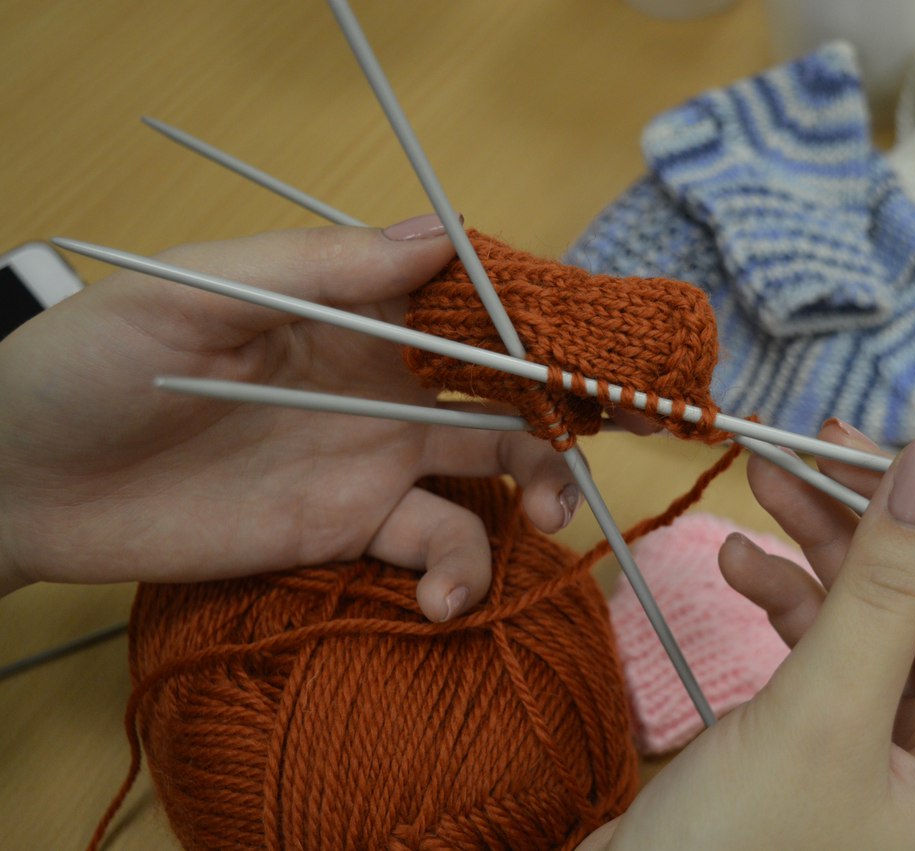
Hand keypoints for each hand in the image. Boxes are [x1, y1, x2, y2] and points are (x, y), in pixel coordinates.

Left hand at [0, 216, 581, 620]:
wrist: (26, 483)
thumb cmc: (96, 363)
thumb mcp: (200, 293)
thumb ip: (321, 268)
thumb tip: (444, 232)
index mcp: (356, 307)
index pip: (475, 299)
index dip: (550, 314)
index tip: (613, 339)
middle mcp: (384, 378)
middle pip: (510, 382)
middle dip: (580, 398)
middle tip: (639, 423)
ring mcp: (375, 458)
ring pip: (498, 466)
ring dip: (543, 490)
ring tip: (549, 524)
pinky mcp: (352, 531)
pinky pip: (437, 550)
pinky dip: (457, 577)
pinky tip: (436, 603)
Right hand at [582, 422, 914, 849]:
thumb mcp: (819, 718)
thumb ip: (885, 588)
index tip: (912, 480)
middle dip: (888, 524)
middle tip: (820, 452)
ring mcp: (898, 757)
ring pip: (890, 617)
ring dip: (831, 547)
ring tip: (769, 480)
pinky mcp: (835, 745)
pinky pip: (836, 650)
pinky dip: (793, 600)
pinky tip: (743, 564)